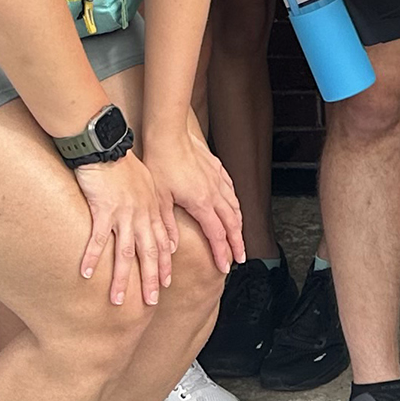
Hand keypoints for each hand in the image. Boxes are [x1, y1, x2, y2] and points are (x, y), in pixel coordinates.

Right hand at [72, 153, 176, 307]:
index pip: (162, 243)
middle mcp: (142, 215)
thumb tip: (159, 225)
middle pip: (148, 253)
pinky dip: (92, 257)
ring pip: (125, 252)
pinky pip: (97, 238)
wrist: (107, 146)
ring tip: (117, 301)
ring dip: (121, 278)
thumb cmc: (124, 165)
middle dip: (150, 279)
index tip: (164, 285)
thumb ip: (154, 207)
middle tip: (151, 303)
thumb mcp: (147, 185)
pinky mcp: (103, 209)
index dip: (164, 265)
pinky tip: (86, 274)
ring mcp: (124, 214)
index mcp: (152, 209)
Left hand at [140, 124, 244, 276]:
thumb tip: (172, 248)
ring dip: (239, 224)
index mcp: (201, 203)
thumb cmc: (160, 163)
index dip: (222, 252)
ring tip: (240, 236)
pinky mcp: (217, 168)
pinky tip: (235, 205)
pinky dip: (236, 203)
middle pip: (233, 223)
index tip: (225, 266)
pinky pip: (231, 190)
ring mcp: (218, 179)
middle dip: (238, 242)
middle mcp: (215, 193)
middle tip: (241, 257)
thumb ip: (167, 225)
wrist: (169, 134)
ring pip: (235, 206)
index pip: (217, 234)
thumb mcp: (159, 199)